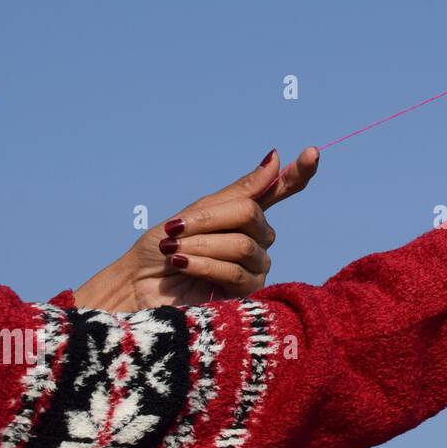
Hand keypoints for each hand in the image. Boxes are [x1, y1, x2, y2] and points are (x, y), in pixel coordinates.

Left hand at [74, 147, 319, 311]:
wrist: (135, 289)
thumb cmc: (159, 250)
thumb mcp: (194, 213)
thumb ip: (238, 192)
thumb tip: (275, 158)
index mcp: (242, 216)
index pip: (281, 191)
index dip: (298, 173)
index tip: (312, 152)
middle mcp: (255, 240)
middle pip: (251, 215)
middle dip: (209, 220)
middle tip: (175, 228)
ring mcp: (254, 267)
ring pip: (243, 245)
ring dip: (201, 245)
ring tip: (175, 252)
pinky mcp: (247, 295)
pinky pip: (238, 271)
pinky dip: (205, 264)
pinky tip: (184, 265)